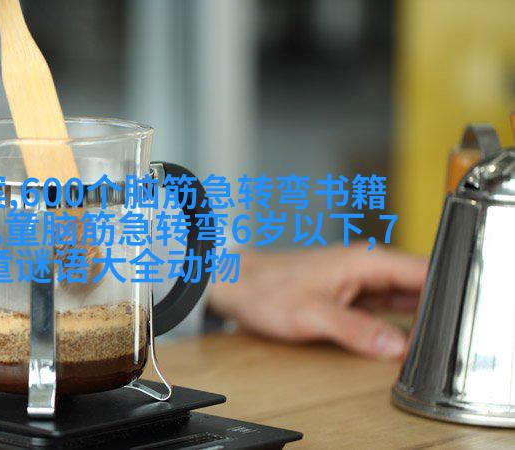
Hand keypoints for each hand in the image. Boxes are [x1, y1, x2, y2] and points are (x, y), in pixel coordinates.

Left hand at [208, 245, 426, 359]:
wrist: (234, 284)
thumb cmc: (265, 290)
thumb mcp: (311, 316)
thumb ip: (356, 330)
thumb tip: (397, 346)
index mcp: (365, 260)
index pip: (424, 271)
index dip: (447, 293)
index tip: (458, 318)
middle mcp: (367, 265)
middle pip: (420, 283)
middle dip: (436, 307)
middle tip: (442, 337)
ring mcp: (360, 278)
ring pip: (404, 294)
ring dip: (417, 314)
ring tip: (425, 338)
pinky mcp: (351, 292)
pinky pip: (385, 303)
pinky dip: (397, 318)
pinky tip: (401, 335)